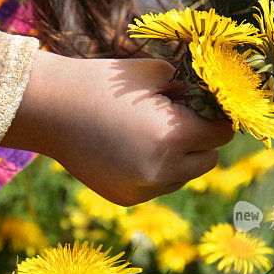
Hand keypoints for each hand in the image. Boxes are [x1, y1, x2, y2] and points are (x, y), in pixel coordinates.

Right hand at [1, 50, 234, 205]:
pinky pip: (158, 186)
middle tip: (179, 120)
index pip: (222, 134)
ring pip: (184, 177)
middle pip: (209, 161)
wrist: (51, 110)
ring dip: (179, 159)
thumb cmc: (103, 83)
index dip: (217, 118)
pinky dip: (154, 170)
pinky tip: (130, 149)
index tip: (207, 108)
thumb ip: (191, 90)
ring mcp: (143, 189)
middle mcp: (162, 170)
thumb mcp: (156, 74)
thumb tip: (214, 102)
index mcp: (173, 136)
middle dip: (201, 141)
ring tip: (148, 133)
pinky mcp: (126, 198)